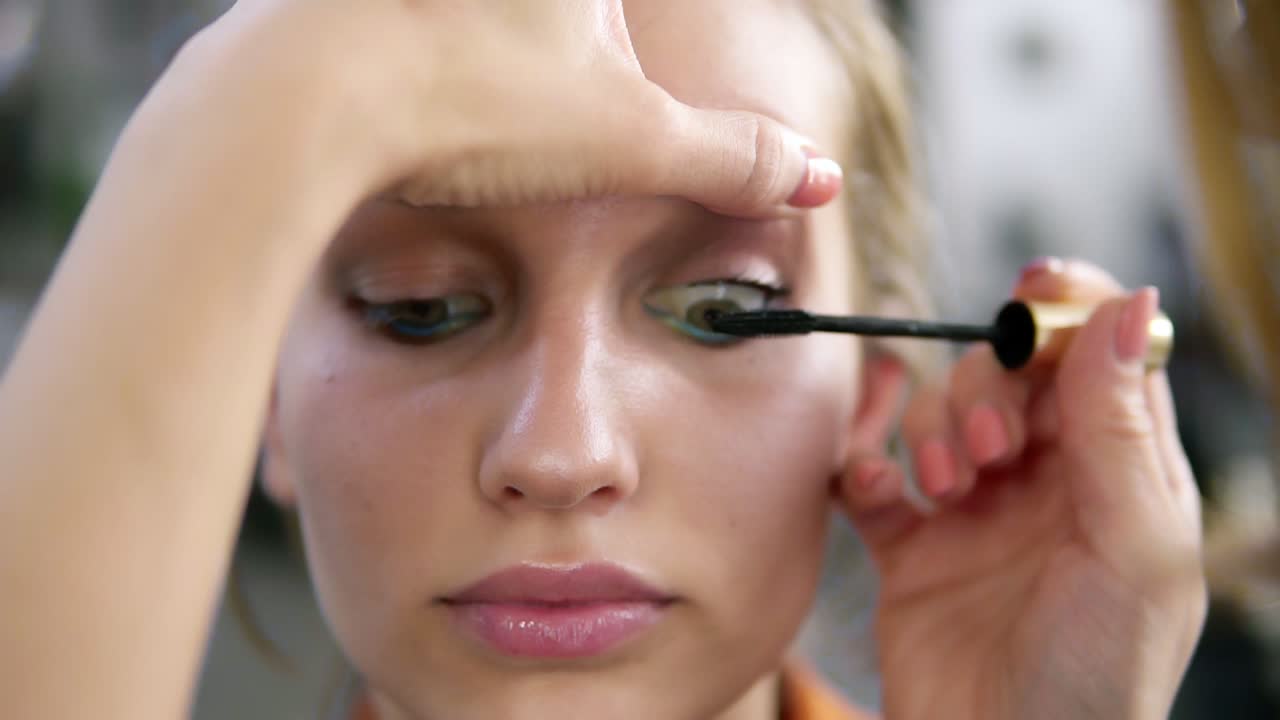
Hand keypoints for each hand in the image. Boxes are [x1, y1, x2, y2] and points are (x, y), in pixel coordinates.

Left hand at [161, 0, 837, 219]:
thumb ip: (731, 158)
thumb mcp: (627, 141)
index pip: (635, 4)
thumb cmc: (467, 103)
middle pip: (577, 13)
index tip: (620, 82)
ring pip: (483, 16)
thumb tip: (818, 178)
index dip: (626, 42)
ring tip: (508, 99)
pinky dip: (435, 34)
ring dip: (500, 36)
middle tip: (576, 92)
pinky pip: (415, 16)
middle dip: (585, 40)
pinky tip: (430, 82)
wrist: (305, 105)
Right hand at [840, 260, 1206, 719]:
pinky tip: (880, 498)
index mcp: (1121, 475)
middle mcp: (1049, 483)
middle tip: (991, 447)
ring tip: (944, 490)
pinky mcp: (910, 549)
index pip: (1100, 358)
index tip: (1031, 290)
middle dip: (989, 388)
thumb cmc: (1095, 677)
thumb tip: (1131, 304)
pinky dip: (865, 471)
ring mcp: (975, 514)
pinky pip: (874, 479)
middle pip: (1008, 376)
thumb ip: (1122, 425)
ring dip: (930, 429)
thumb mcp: (1132, 547)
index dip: (1068, 312)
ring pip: (938, 414)